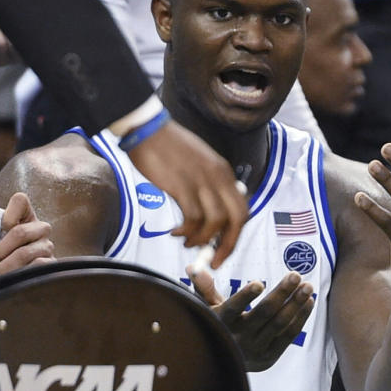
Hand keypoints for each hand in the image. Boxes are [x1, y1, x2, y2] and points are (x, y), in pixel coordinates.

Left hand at [0, 192, 54, 275]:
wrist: (11, 278)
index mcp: (25, 215)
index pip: (20, 200)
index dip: (8, 214)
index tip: (1, 228)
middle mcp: (40, 228)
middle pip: (20, 232)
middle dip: (0, 250)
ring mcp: (47, 246)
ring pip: (26, 253)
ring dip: (7, 267)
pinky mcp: (51, 264)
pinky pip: (37, 267)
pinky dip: (20, 275)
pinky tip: (13, 279)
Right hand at [129, 119, 247, 266]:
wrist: (148, 130)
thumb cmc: (169, 148)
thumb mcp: (199, 164)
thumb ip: (208, 186)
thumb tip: (209, 218)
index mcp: (224, 172)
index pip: (242, 209)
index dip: (235, 233)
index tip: (223, 248)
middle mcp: (218, 178)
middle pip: (236, 219)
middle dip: (228, 244)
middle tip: (214, 260)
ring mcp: (201, 182)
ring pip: (215, 222)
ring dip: (202, 240)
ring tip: (187, 242)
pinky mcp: (182, 186)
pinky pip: (192, 218)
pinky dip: (186, 231)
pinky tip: (175, 232)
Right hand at [189, 269, 313, 371]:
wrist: (223, 363)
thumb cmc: (216, 326)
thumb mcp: (206, 308)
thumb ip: (204, 288)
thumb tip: (193, 267)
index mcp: (221, 322)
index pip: (233, 308)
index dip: (245, 296)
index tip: (259, 283)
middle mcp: (238, 338)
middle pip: (263, 313)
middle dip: (282, 293)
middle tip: (296, 275)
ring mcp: (255, 349)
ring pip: (279, 324)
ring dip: (295, 304)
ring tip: (308, 286)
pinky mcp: (269, 357)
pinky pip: (288, 335)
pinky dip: (300, 318)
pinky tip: (309, 302)